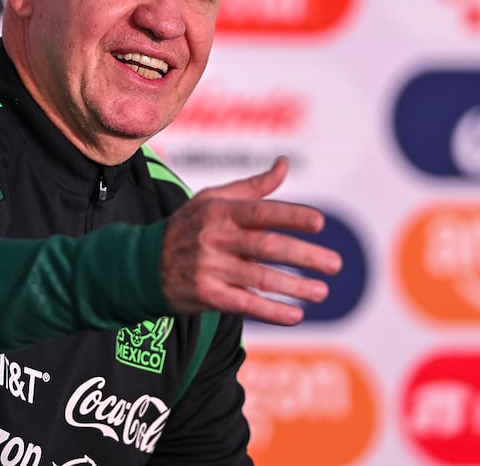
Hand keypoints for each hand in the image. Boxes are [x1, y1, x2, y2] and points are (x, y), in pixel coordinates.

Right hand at [159, 156, 341, 324]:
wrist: (144, 265)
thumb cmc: (188, 227)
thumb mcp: (213, 200)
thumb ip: (253, 187)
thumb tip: (285, 164)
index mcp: (220, 210)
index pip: (261, 212)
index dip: (291, 216)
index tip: (320, 222)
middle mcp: (214, 238)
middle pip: (266, 247)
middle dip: (304, 256)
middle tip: (335, 264)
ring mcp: (209, 268)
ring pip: (259, 278)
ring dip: (294, 287)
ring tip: (322, 292)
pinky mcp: (206, 295)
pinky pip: (244, 304)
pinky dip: (271, 311)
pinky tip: (295, 315)